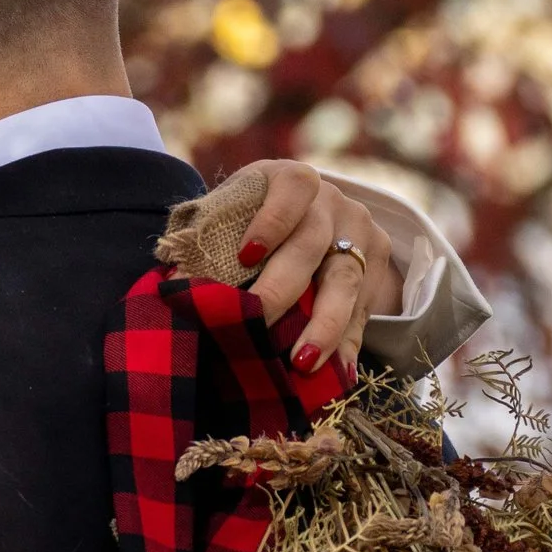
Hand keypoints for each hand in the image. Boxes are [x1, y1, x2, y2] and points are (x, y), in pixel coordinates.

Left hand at [218, 158, 401, 375]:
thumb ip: (208, 236)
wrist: (310, 211)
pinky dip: (348, 341)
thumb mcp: (233, 210)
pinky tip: (337, 371)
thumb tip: (174, 284)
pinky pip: (365, 307)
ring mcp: (360, 230)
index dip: (270, 222)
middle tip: (257, 324)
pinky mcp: (377, 261)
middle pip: (310, 245)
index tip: (246, 257)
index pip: (291, 191)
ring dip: (324, 326)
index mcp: (292, 180)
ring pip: (346, 280)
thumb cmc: (254, 217)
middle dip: (282, 290)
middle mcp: (332, 201)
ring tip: (302, 362)